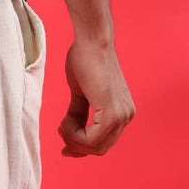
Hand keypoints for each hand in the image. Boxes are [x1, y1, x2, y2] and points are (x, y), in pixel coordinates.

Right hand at [57, 37, 135, 157]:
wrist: (91, 40)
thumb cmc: (85, 58)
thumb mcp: (80, 92)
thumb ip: (79, 113)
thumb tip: (71, 131)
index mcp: (122, 111)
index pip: (104, 141)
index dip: (82, 146)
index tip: (65, 146)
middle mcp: (126, 116)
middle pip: (100, 148)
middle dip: (78, 146)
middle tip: (62, 140)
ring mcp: (122, 115)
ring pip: (95, 146)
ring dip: (73, 139)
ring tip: (62, 125)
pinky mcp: (112, 113)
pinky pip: (91, 138)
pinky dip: (74, 134)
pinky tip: (65, 123)